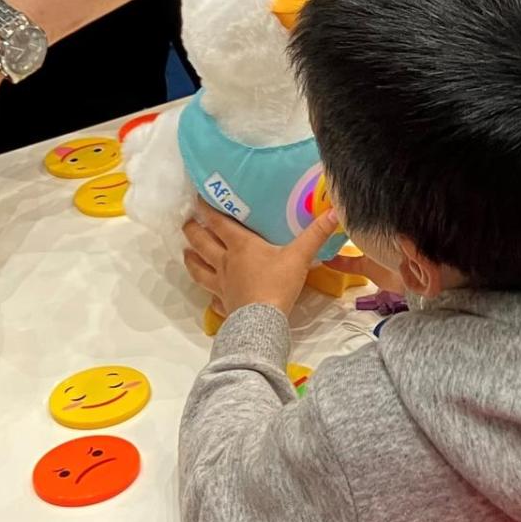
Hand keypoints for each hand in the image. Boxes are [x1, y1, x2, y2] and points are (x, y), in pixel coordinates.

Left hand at [182, 197, 341, 318]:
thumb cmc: (277, 284)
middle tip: (187, 222)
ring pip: (199, 270)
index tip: (197, 198)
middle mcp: (225, 262)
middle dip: (192, 231)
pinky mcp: (224, 305)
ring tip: (186, 253)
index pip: (218, 222)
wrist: (263, 323)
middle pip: (202, 243)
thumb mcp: (299, 256)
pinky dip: (210, 295)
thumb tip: (334, 211)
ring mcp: (221, 285)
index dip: (206, 208)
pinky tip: (211, 296)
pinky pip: (213, 299)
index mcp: (240, 245)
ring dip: (191, 260)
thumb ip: (315, 234)